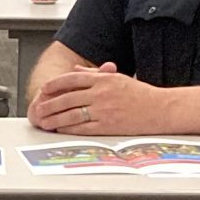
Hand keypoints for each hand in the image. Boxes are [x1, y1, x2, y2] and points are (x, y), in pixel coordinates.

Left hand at [28, 62, 163, 134]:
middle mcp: (101, 93)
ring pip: (72, 114)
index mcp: (103, 79)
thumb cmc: (141, 94)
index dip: (55, 84)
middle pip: (68, 97)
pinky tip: (61, 128)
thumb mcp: (117, 77)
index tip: (44, 89)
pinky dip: (69, 128)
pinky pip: (83, 127)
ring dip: (55, 118)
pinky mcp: (108, 126)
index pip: (72, 79)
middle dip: (50, 103)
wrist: (161, 109)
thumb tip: (74, 70)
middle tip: (38, 108)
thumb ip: (94, 74)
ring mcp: (104, 110)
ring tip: (44, 120)